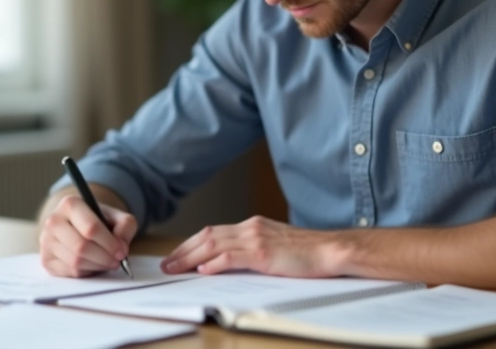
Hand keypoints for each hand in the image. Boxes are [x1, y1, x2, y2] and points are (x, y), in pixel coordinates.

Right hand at [39, 194, 137, 277]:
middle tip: (116, 261)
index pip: (91, 228)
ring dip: (97, 266)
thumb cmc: (98, 221)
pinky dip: (86, 272)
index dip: (110, 243)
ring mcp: (46, 241)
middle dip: (104, 257)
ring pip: (75, 262)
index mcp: (70, 204)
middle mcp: (53, 221)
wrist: (76, 225)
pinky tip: (93, 265)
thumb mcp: (116, 216)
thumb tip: (120, 247)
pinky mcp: (46, 260)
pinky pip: (69, 272)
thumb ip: (125, 226)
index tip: (122, 251)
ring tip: (107, 262)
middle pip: (81, 247)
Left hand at [161, 216, 345, 277]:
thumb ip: (251, 250)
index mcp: (252, 225)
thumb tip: (226, 263)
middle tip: (166, 264)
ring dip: (190, 258)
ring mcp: (256, 239)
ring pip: (214, 245)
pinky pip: (232, 257)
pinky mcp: (263, 253)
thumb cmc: (307, 252)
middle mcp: (250, 228)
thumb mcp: (274, 246)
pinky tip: (203, 270)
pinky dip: (215, 263)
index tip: (176, 255)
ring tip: (175, 269)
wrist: (329, 249)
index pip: (213, 232)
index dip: (191, 244)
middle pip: (207, 236)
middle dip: (183, 250)